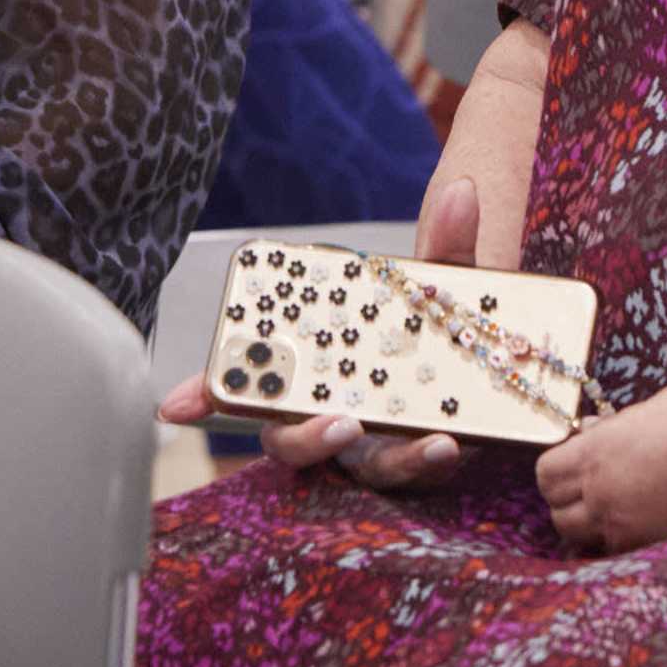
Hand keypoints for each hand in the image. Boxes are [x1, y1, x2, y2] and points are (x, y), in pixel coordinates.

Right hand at [149, 178, 495, 495]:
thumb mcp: (440, 281)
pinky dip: (430, 461)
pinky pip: (417, 474)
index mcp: (311, 367)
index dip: (207, 397)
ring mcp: (375, 448)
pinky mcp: (420, 464)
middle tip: (341, 421)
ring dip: (390, 456)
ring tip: (426, 438)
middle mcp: (331, 415)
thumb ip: (445, 244)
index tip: (174, 407)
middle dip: (307, 437)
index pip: (248, 386)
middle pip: (295, 444)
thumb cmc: (437, 319)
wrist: (492, 358)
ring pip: (362, 470)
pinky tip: (450, 443)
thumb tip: (462, 192)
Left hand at [535, 372, 666, 555]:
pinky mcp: (666, 550)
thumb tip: (593, 435)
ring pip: (588, 542)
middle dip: (569, 500)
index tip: (575, 458)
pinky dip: (623, 541)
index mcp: (600, 454)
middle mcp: (608, 498)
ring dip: (592, 526)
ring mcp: (637, 531)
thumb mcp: (654, 408)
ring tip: (619, 502)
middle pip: (560, 516)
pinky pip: (624, 553)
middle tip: (593, 482)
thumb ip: (616, 430)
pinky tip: (646, 518)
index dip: (558, 468)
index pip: (546, 477)